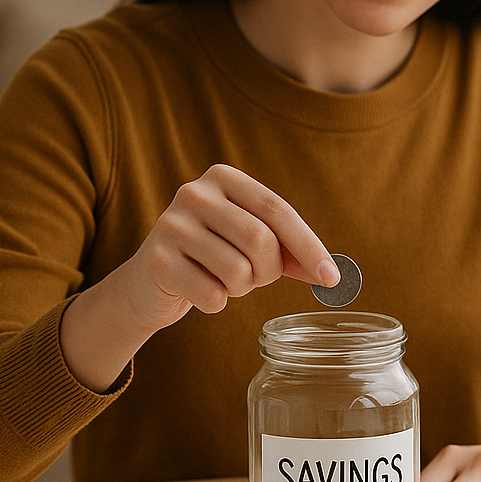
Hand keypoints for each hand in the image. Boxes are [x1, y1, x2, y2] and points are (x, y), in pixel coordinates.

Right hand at [60, 164, 338, 390]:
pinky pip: (212, 295)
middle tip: (256, 279)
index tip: (331, 278)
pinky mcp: (156, 261)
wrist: (149, 285)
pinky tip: (199, 290)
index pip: (276, 209)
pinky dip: (216, 303)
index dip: (308, 245)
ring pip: (237, 270)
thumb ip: (290, 252)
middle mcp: (193, 193)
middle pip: (259, 239)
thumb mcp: (251, 245)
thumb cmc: (212, 258)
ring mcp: (171, 225)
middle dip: (269, 271)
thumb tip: (331, 274)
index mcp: (223, 178)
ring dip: (240, 288)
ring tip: (223, 280)